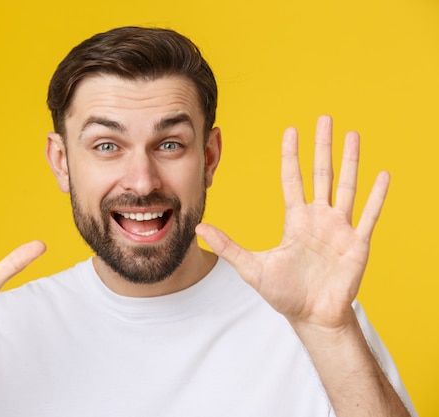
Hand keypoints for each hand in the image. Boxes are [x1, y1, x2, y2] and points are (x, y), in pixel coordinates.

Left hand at [197, 116, 388, 329]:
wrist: (312, 317)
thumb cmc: (284, 294)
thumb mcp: (252, 267)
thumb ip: (229, 245)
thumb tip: (200, 227)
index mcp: (296, 220)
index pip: (292, 180)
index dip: (291, 155)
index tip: (291, 130)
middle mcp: (319, 218)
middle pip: (321, 173)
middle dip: (323, 146)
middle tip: (324, 118)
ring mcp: (340, 229)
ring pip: (346, 186)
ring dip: (351, 161)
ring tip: (353, 134)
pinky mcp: (358, 243)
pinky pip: (370, 215)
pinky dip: (377, 196)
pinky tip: (383, 174)